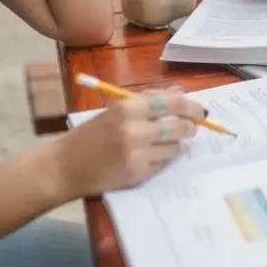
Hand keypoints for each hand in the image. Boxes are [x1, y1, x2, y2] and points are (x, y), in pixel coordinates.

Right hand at [55, 90, 205, 197]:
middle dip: (190, 127)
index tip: (202, 111)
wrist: (64, 167)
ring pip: (175, 147)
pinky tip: (147, 157)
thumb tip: (181, 92)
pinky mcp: (138, 174)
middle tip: (190, 128)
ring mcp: (137, 154)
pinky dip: (162, 159)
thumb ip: (150, 99)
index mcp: (128, 108)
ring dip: (174, 144)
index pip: (173, 103)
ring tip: (160, 143)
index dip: (193, 107)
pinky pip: (164, 163)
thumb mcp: (116, 110)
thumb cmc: (91, 135)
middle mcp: (135, 130)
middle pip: (180, 126)